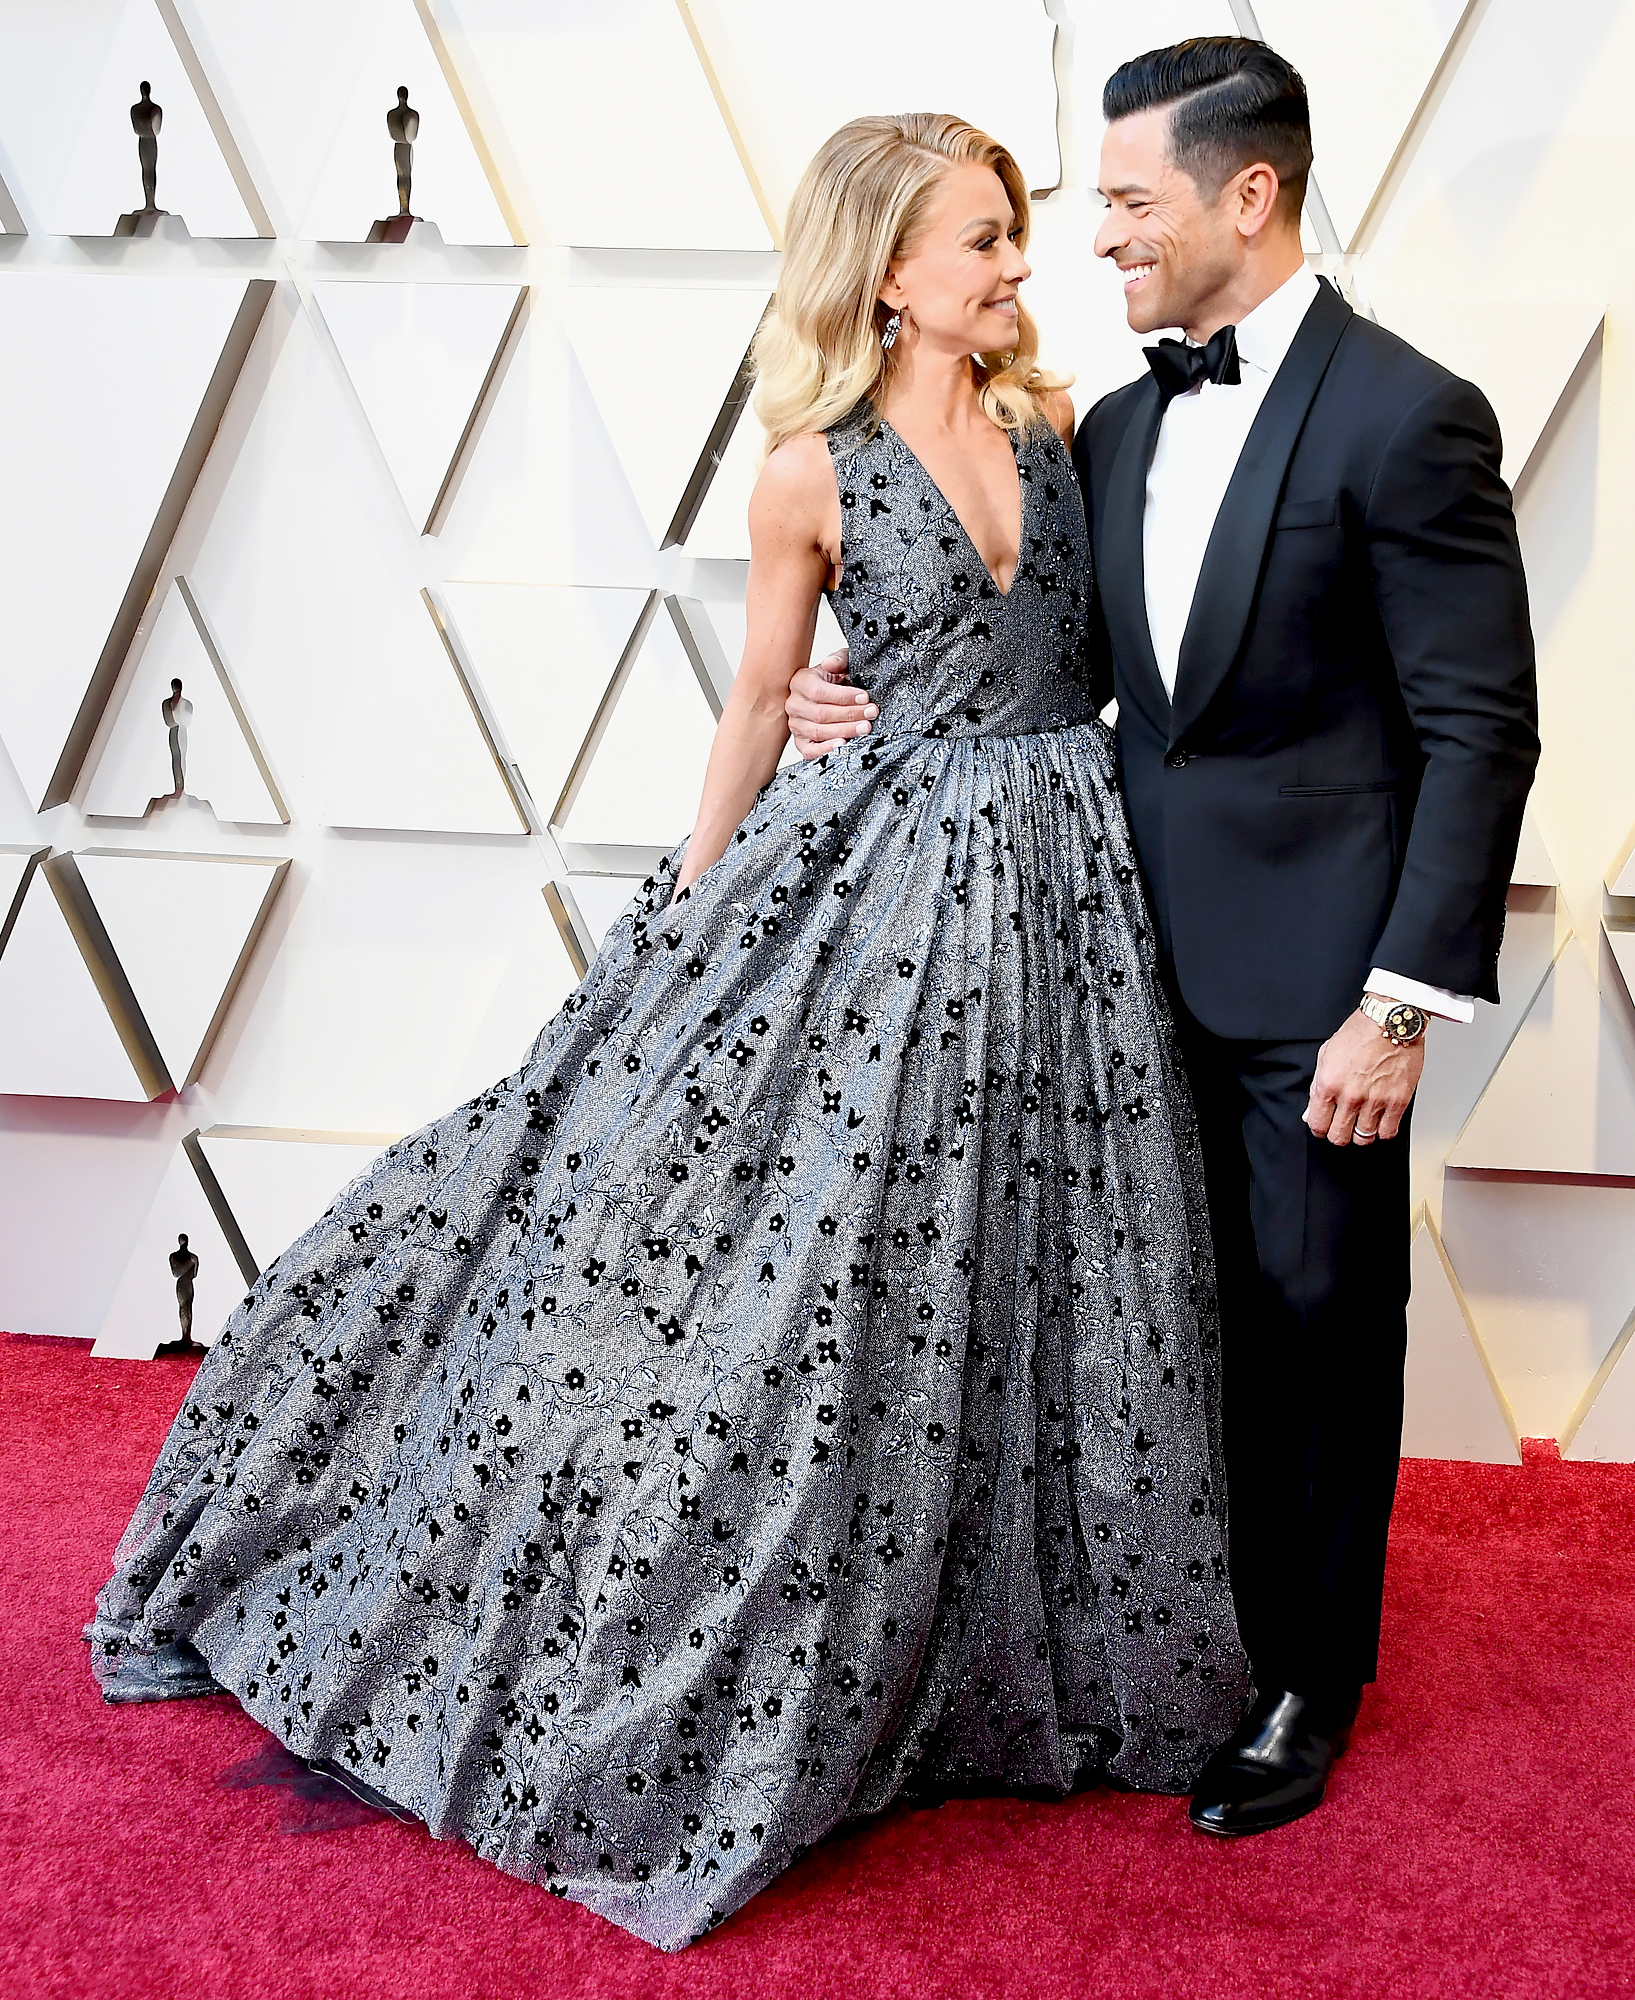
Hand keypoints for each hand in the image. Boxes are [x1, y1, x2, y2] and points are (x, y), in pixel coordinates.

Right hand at [786, 648, 874, 759]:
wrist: (835, 693)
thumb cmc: (838, 679)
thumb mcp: (843, 663)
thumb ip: (839, 659)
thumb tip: (830, 663)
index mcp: (801, 682)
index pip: (819, 692)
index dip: (844, 696)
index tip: (865, 698)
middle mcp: (794, 704)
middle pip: (820, 714)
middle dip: (850, 714)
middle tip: (871, 713)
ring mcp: (795, 724)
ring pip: (818, 732)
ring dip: (845, 731)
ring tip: (865, 727)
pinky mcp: (801, 742)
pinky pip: (809, 751)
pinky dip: (825, 750)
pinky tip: (842, 744)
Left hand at [1304, 1011, 1424, 1146]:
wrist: (1391, 1021)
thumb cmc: (1360, 1033)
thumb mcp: (1326, 1055)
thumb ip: (1317, 1086)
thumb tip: (1311, 1111)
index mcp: (1329, 1084)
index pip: (1318, 1124)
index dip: (1319, 1128)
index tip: (1324, 1126)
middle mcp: (1351, 1096)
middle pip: (1340, 1137)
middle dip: (1339, 1134)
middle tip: (1343, 1126)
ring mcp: (1375, 1101)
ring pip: (1364, 1138)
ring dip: (1362, 1134)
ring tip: (1363, 1123)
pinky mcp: (1398, 1101)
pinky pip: (1388, 1132)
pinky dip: (1383, 1131)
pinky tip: (1381, 1121)